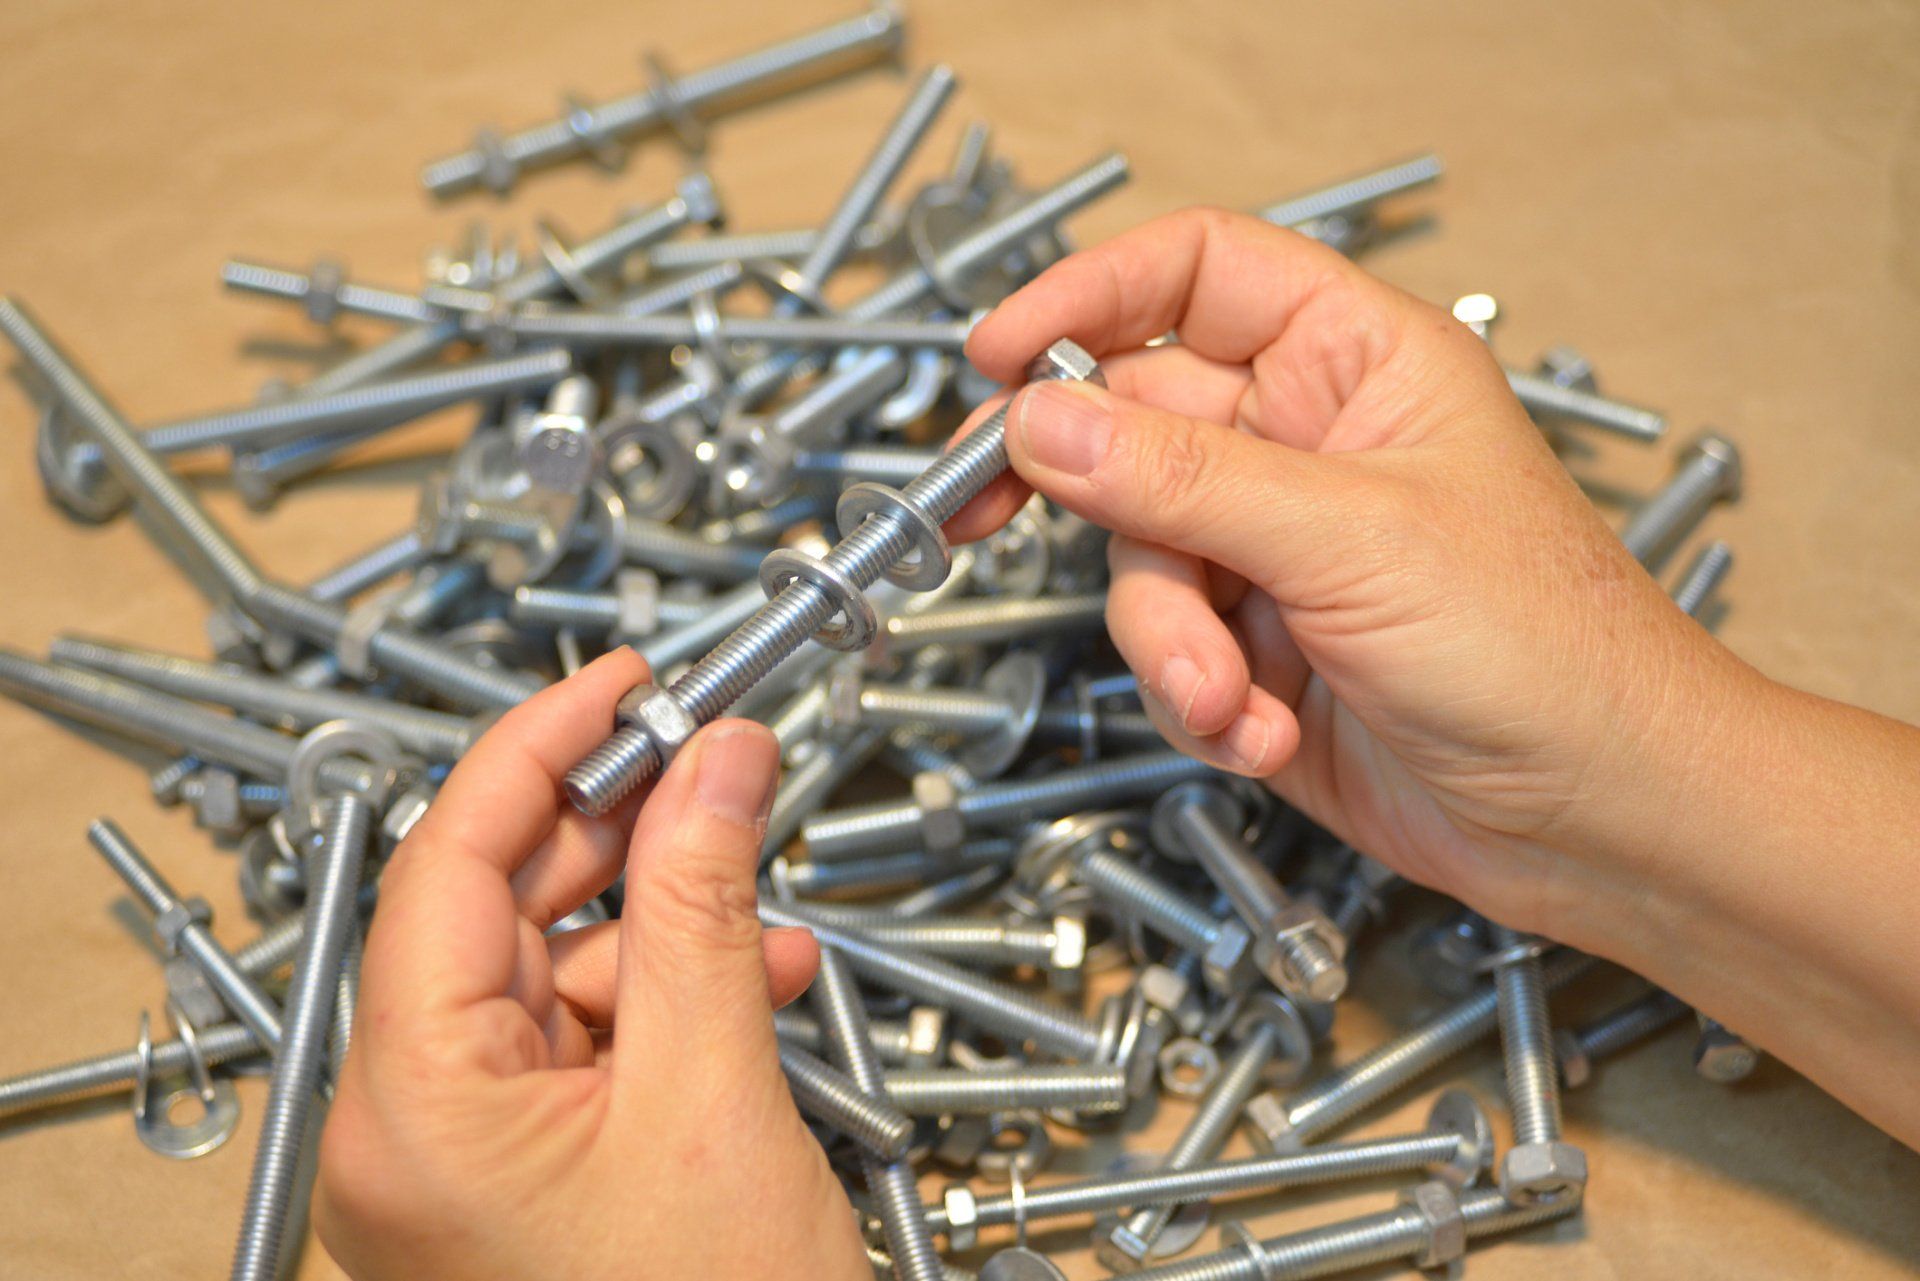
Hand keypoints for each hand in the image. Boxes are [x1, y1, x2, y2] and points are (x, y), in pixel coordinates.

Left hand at [314, 651, 867, 1280]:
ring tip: (760, 917)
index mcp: (412, 1109)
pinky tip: (749, 985)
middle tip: (708, 766)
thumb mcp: (713, 1092)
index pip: (443, 863)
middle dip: (617, 835)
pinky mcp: (528, 1175)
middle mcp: (412, 1131)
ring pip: (555, 972)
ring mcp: (467, 1159)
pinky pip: (589, 1040)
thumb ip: (708, 904)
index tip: (615, 684)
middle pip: (497, 910)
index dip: (533, 749)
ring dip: (666, 927)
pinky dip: (671, 999)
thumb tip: (716, 764)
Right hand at [950, 208, 1752, 947]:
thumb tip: (1043, 419)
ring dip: (1169, 639)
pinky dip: (1200, 699)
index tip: (996, 356)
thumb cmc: (1550, 651)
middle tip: (984, 516)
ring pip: (1138, 559)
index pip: (1195, 275)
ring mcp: (1277, 552)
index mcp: (1356, 362)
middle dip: (1095, 503)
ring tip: (1232, 693)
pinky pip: (1167, 652)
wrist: (1600, 820)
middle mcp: (1307, 445)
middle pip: (1132, 427)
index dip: (1087, 299)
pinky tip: (1266, 730)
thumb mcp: (1349, 540)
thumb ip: (1180, 477)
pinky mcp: (1259, 651)